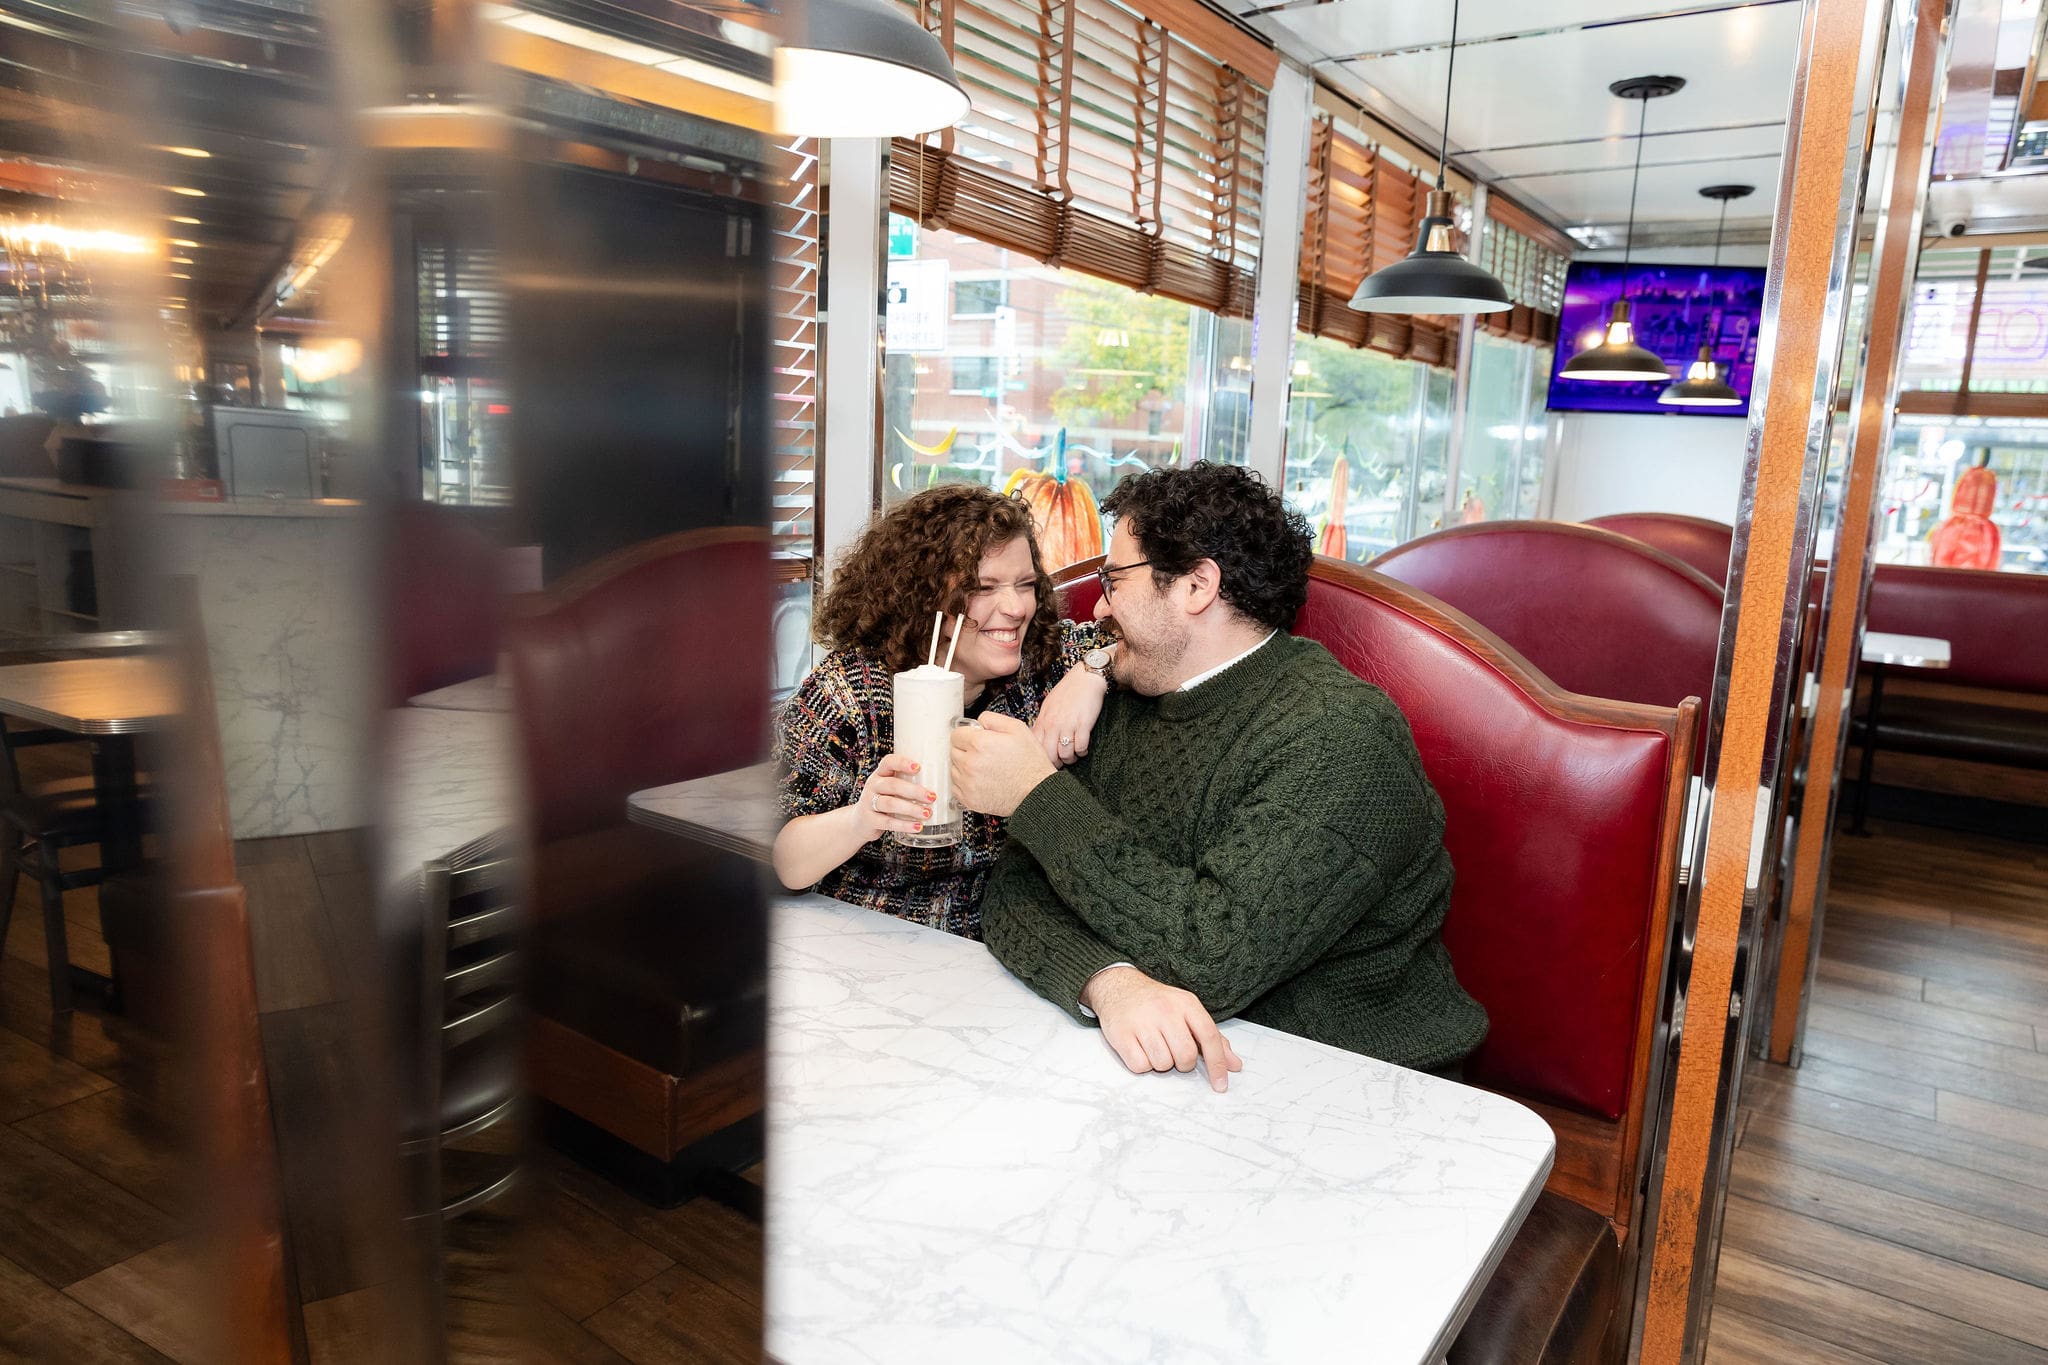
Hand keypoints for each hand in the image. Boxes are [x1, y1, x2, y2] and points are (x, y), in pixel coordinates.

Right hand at [855, 753, 935, 840]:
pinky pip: (888, 822)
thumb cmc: (885, 801)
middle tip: (932, 797)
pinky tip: (917, 827)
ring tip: (927, 814)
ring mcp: (869, 803)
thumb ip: (908, 783)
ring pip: (890, 804)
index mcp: (880, 774)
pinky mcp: (869, 820)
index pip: (888, 762)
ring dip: (911, 809)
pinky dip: (904, 825)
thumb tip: (945, 784)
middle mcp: (873, 785)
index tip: (919, 767)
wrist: (860, 821)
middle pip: (892, 785)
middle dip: (914, 791)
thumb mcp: (891, 789)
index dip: (902, 763)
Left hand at [951, 712, 1056, 816]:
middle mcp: (970, 763)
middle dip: (966, 749)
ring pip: (954, 768)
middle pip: (953, 750)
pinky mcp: (968, 798)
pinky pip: (956, 786)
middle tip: (984, 754)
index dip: (968, 734)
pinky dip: (965, 783)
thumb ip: (992, 719)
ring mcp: (967, 782)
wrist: (1036, 792)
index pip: (956, 734)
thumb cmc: (1030, 763)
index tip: (975, 739)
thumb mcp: (1018, 729)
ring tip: (985, 768)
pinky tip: (981, 780)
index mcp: (980, 743)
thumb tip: (978, 721)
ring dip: (964, 766)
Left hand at [1032, 664, 1107, 766]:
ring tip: (1074, 755)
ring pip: (1066, 754)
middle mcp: (1053, 724)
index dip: (1041, 758)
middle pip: (1050, 755)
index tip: (1047, 761)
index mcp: (1043, 720)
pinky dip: (1082, 752)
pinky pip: (1081, 747)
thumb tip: (1036, 739)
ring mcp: (1068, 725)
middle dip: (1056, 763)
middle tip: (1062, 763)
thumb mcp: (1049, 706)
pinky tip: (1083, 748)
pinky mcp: (1083, 724)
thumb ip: (1043, 723)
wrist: (1086, 677)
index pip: (1036, 747)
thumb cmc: (1068, 691)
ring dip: (1071, 758)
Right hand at [1081, 966, 1243, 1092]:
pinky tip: (1139, 1048)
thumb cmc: (1159, 1004)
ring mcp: (1142, 1022)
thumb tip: (1235, 1066)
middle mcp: (1165, 1011)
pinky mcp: (1121, 1034)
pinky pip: (1140, 1066)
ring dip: (1161, 1063)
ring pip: (1162, 1064)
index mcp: (1186, 1004)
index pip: (1209, 1036)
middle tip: (1173, 1051)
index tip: (1220, 1085)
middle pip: (1185, 1056)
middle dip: (1182, 1063)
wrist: (1119, 987)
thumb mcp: (1188, 1012)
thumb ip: (1213, 1039)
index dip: (1217, 1063)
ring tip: (1154, 1045)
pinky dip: (1142, 1064)